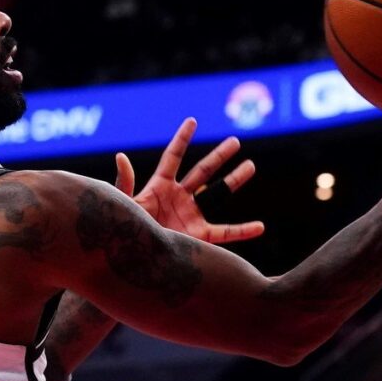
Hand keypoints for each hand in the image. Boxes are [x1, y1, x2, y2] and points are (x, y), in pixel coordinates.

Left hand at [113, 117, 264, 243]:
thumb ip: (125, 183)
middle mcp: (178, 197)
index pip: (173, 157)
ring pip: (217, 194)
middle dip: (219, 156)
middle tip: (235, 141)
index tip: (192, 121)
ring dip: (234, 180)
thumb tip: (121, 156)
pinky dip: (243, 231)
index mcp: (159, 186)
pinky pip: (224, 233)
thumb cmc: (123, 232)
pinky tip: (260, 227)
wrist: (133, 260)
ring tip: (251, 166)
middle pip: (203, 171)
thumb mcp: (123, 205)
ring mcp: (190, 215)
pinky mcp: (198, 235)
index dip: (182, 139)